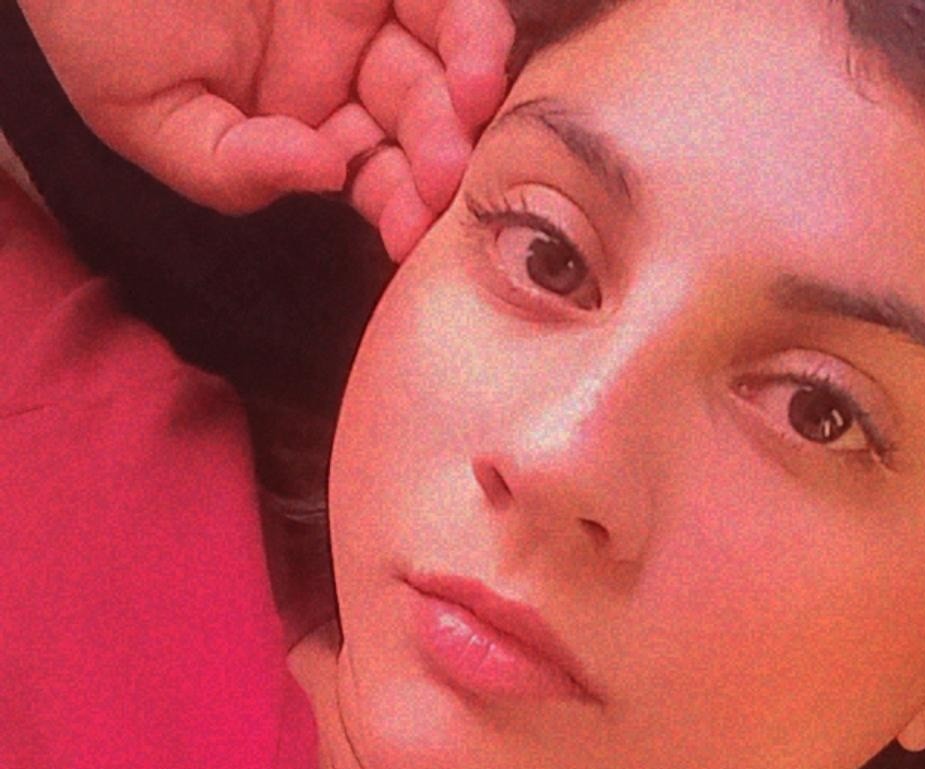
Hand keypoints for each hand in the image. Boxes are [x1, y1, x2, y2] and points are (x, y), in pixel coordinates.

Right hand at [16, 0, 515, 258]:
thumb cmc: (94, 8)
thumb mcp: (140, 113)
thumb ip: (229, 167)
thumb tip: (326, 175)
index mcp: (293, 119)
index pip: (371, 176)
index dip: (399, 206)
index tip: (412, 232)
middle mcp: (341, 63)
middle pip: (421, 121)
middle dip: (443, 154)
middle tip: (446, 174)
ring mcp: (361, 0)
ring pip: (446, 53)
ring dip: (472, 86)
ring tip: (473, 102)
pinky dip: (468, 24)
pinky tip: (473, 58)